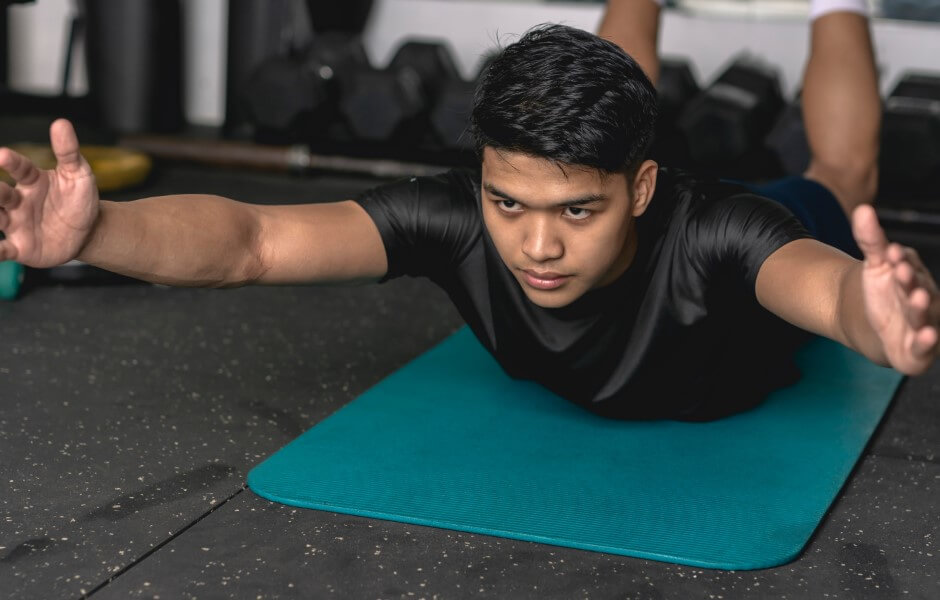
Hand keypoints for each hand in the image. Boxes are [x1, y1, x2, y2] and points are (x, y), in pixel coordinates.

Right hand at [0, 119, 99, 267]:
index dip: (11, 162)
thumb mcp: (80, 175)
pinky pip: (2, 250)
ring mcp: (16, 223)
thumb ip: (69, 152)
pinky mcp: (20, 246)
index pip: (20, 168)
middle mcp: (18, 201)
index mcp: (33, 181)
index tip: (2, 155)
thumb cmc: (79, 200)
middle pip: (0, 194)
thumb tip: (61, 123)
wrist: (87, 232)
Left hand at [852, 204, 938, 373]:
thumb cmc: (884, 295)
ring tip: (918, 297)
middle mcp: (924, 298)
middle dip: (911, 280)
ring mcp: (924, 322)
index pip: (907, 265)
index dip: (900, 259)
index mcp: (913, 276)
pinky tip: (928, 334)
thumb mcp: (875, 266)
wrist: (879, 330)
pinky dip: (927, 340)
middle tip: (902, 270)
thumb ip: (870, 240)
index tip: (890, 252)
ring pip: (923, 314)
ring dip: (922, 306)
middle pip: (917, 287)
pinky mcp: (920, 348)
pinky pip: (925, 344)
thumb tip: (863, 209)